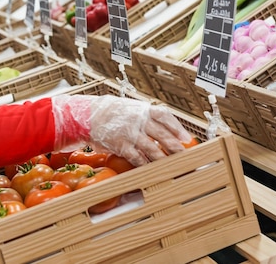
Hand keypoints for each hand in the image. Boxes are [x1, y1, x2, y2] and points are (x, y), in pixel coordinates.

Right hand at [52, 95, 192, 166]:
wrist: (89, 115)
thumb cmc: (112, 112)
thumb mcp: (131, 108)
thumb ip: (146, 116)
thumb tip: (164, 126)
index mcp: (142, 109)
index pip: (165, 117)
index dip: (177, 127)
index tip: (186, 137)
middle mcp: (138, 120)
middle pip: (162, 134)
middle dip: (175, 146)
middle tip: (184, 154)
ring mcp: (129, 133)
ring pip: (152, 148)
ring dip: (163, 158)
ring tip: (171, 164)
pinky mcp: (121, 145)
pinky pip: (136, 157)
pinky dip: (145, 164)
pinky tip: (151, 168)